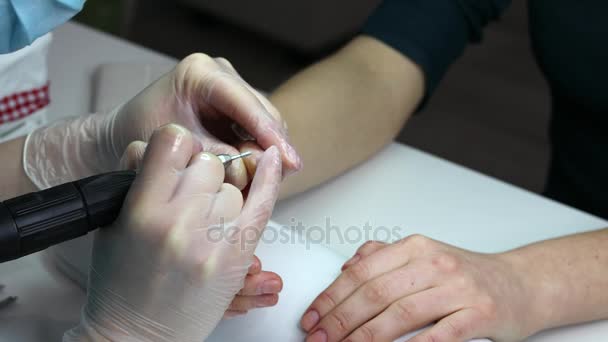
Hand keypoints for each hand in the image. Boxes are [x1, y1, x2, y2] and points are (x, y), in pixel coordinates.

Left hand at [24, 53, 300, 189]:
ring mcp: (229, 87)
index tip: (288, 162)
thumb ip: (220, 156)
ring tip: (272, 177)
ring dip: (270, 149)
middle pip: (264, 111)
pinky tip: (262, 170)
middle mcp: (220, 74)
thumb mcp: (180, 150)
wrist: (122, 137)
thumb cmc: (140, 141)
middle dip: (275, 145)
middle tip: (283, 176)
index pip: (246, 104)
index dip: (269, 134)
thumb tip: (260, 166)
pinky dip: (261, 149)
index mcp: (200, 74)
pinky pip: (258, 127)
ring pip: (266, 120)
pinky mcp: (234, 104)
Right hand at [119, 139, 282, 319]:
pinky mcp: (237, 255)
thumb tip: (157, 144)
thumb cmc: (120, 283)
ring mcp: (212, 240)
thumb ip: (132, 178)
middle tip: (187, 194)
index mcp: (142, 209)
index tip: (175, 154)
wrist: (137, 334)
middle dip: (199, 171)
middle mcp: (179, 222)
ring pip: (233, 185)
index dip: (174, 144)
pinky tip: (273, 159)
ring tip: (200, 220)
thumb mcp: (110, 224)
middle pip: (208, 162)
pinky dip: (270, 179)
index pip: (172, 141)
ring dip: (220, 194)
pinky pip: (262, 204)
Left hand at [300, 236, 537, 341]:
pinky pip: (439, 334)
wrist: (521, 284)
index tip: (312, 318)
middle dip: (340, 319)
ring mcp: (458, 288)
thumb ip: (384, 256)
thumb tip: (347, 267)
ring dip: (365, 336)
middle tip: (320, 338)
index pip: (362, 272)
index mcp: (415, 248)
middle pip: (376, 293)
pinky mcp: (478, 314)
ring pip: (401, 313)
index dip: (331, 297)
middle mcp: (435, 263)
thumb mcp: (423, 255)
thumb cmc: (467, 274)